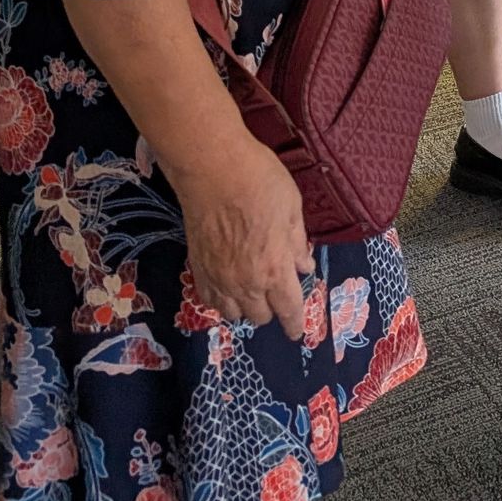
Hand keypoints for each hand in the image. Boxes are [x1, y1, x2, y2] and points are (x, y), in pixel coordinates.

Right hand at [176, 134, 313, 337]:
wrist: (212, 168)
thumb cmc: (260, 181)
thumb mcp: (292, 207)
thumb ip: (297, 242)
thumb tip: (304, 267)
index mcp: (275, 270)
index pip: (289, 310)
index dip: (295, 324)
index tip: (297, 331)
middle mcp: (246, 283)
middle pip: (260, 316)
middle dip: (272, 309)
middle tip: (276, 291)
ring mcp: (219, 279)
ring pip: (233, 314)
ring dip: (245, 307)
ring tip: (251, 292)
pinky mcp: (197, 268)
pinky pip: (209, 300)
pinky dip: (221, 300)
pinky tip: (227, 288)